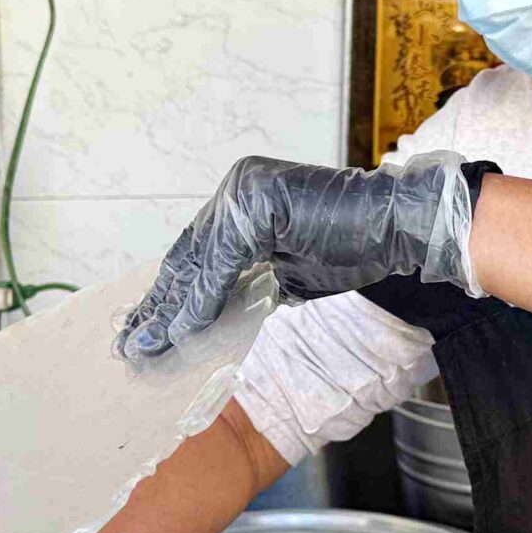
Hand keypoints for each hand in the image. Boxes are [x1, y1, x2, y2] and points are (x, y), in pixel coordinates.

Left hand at [116, 153, 484, 360]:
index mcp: (244, 199)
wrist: (398, 226)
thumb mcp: (289, 272)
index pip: (198, 252)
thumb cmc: (354, 246)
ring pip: (199, 260)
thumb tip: (216, 316)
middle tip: (133, 343)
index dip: (174, 294)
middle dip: (161, 304)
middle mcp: (238, 188)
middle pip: (190, 255)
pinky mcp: (258, 202)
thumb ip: (250, 284)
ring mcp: (246, 191)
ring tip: (149, 345)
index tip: (151, 327)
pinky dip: (203, 299)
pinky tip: (184, 330)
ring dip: (174, 309)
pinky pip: (222, 261)